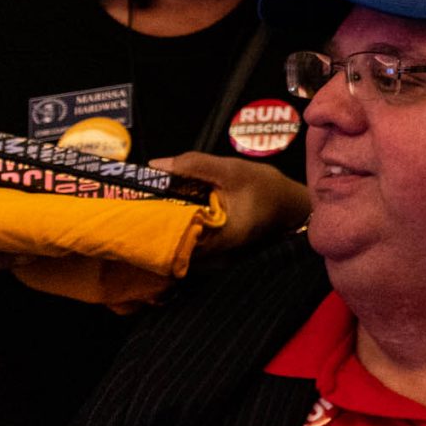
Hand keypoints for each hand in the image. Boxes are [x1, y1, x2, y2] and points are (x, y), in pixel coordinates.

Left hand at [149, 154, 309, 257]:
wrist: (292, 206)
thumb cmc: (268, 189)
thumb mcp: (233, 170)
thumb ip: (195, 165)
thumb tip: (155, 166)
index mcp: (219, 240)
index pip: (173, 244)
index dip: (150, 230)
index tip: (133, 214)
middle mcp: (214, 258)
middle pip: (170, 249)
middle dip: (151, 230)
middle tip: (134, 209)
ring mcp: (213, 259)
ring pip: (176, 250)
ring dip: (162, 232)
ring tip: (146, 212)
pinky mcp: (212, 253)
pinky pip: (185, 247)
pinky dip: (175, 234)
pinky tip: (168, 217)